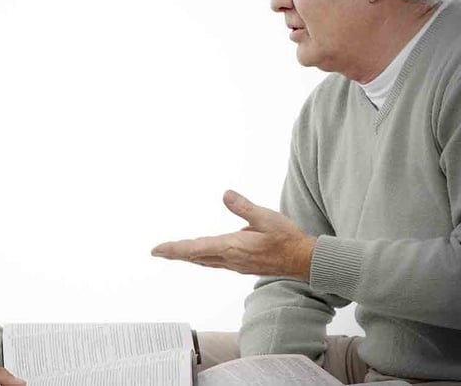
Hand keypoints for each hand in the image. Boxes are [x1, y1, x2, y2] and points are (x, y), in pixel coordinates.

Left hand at [151, 190, 315, 279]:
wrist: (303, 260)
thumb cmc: (287, 239)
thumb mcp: (266, 218)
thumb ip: (244, 207)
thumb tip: (225, 195)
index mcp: (232, 247)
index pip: (195, 249)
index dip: (174, 249)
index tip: (157, 250)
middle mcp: (230, 259)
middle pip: (195, 257)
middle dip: (175, 253)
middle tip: (157, 252)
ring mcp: (235, 264)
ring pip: (204, 261)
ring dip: (187, 256)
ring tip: (172, 253)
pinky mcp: (241, 264)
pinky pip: (214, 262)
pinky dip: (201, 258)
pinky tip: (200, 255)